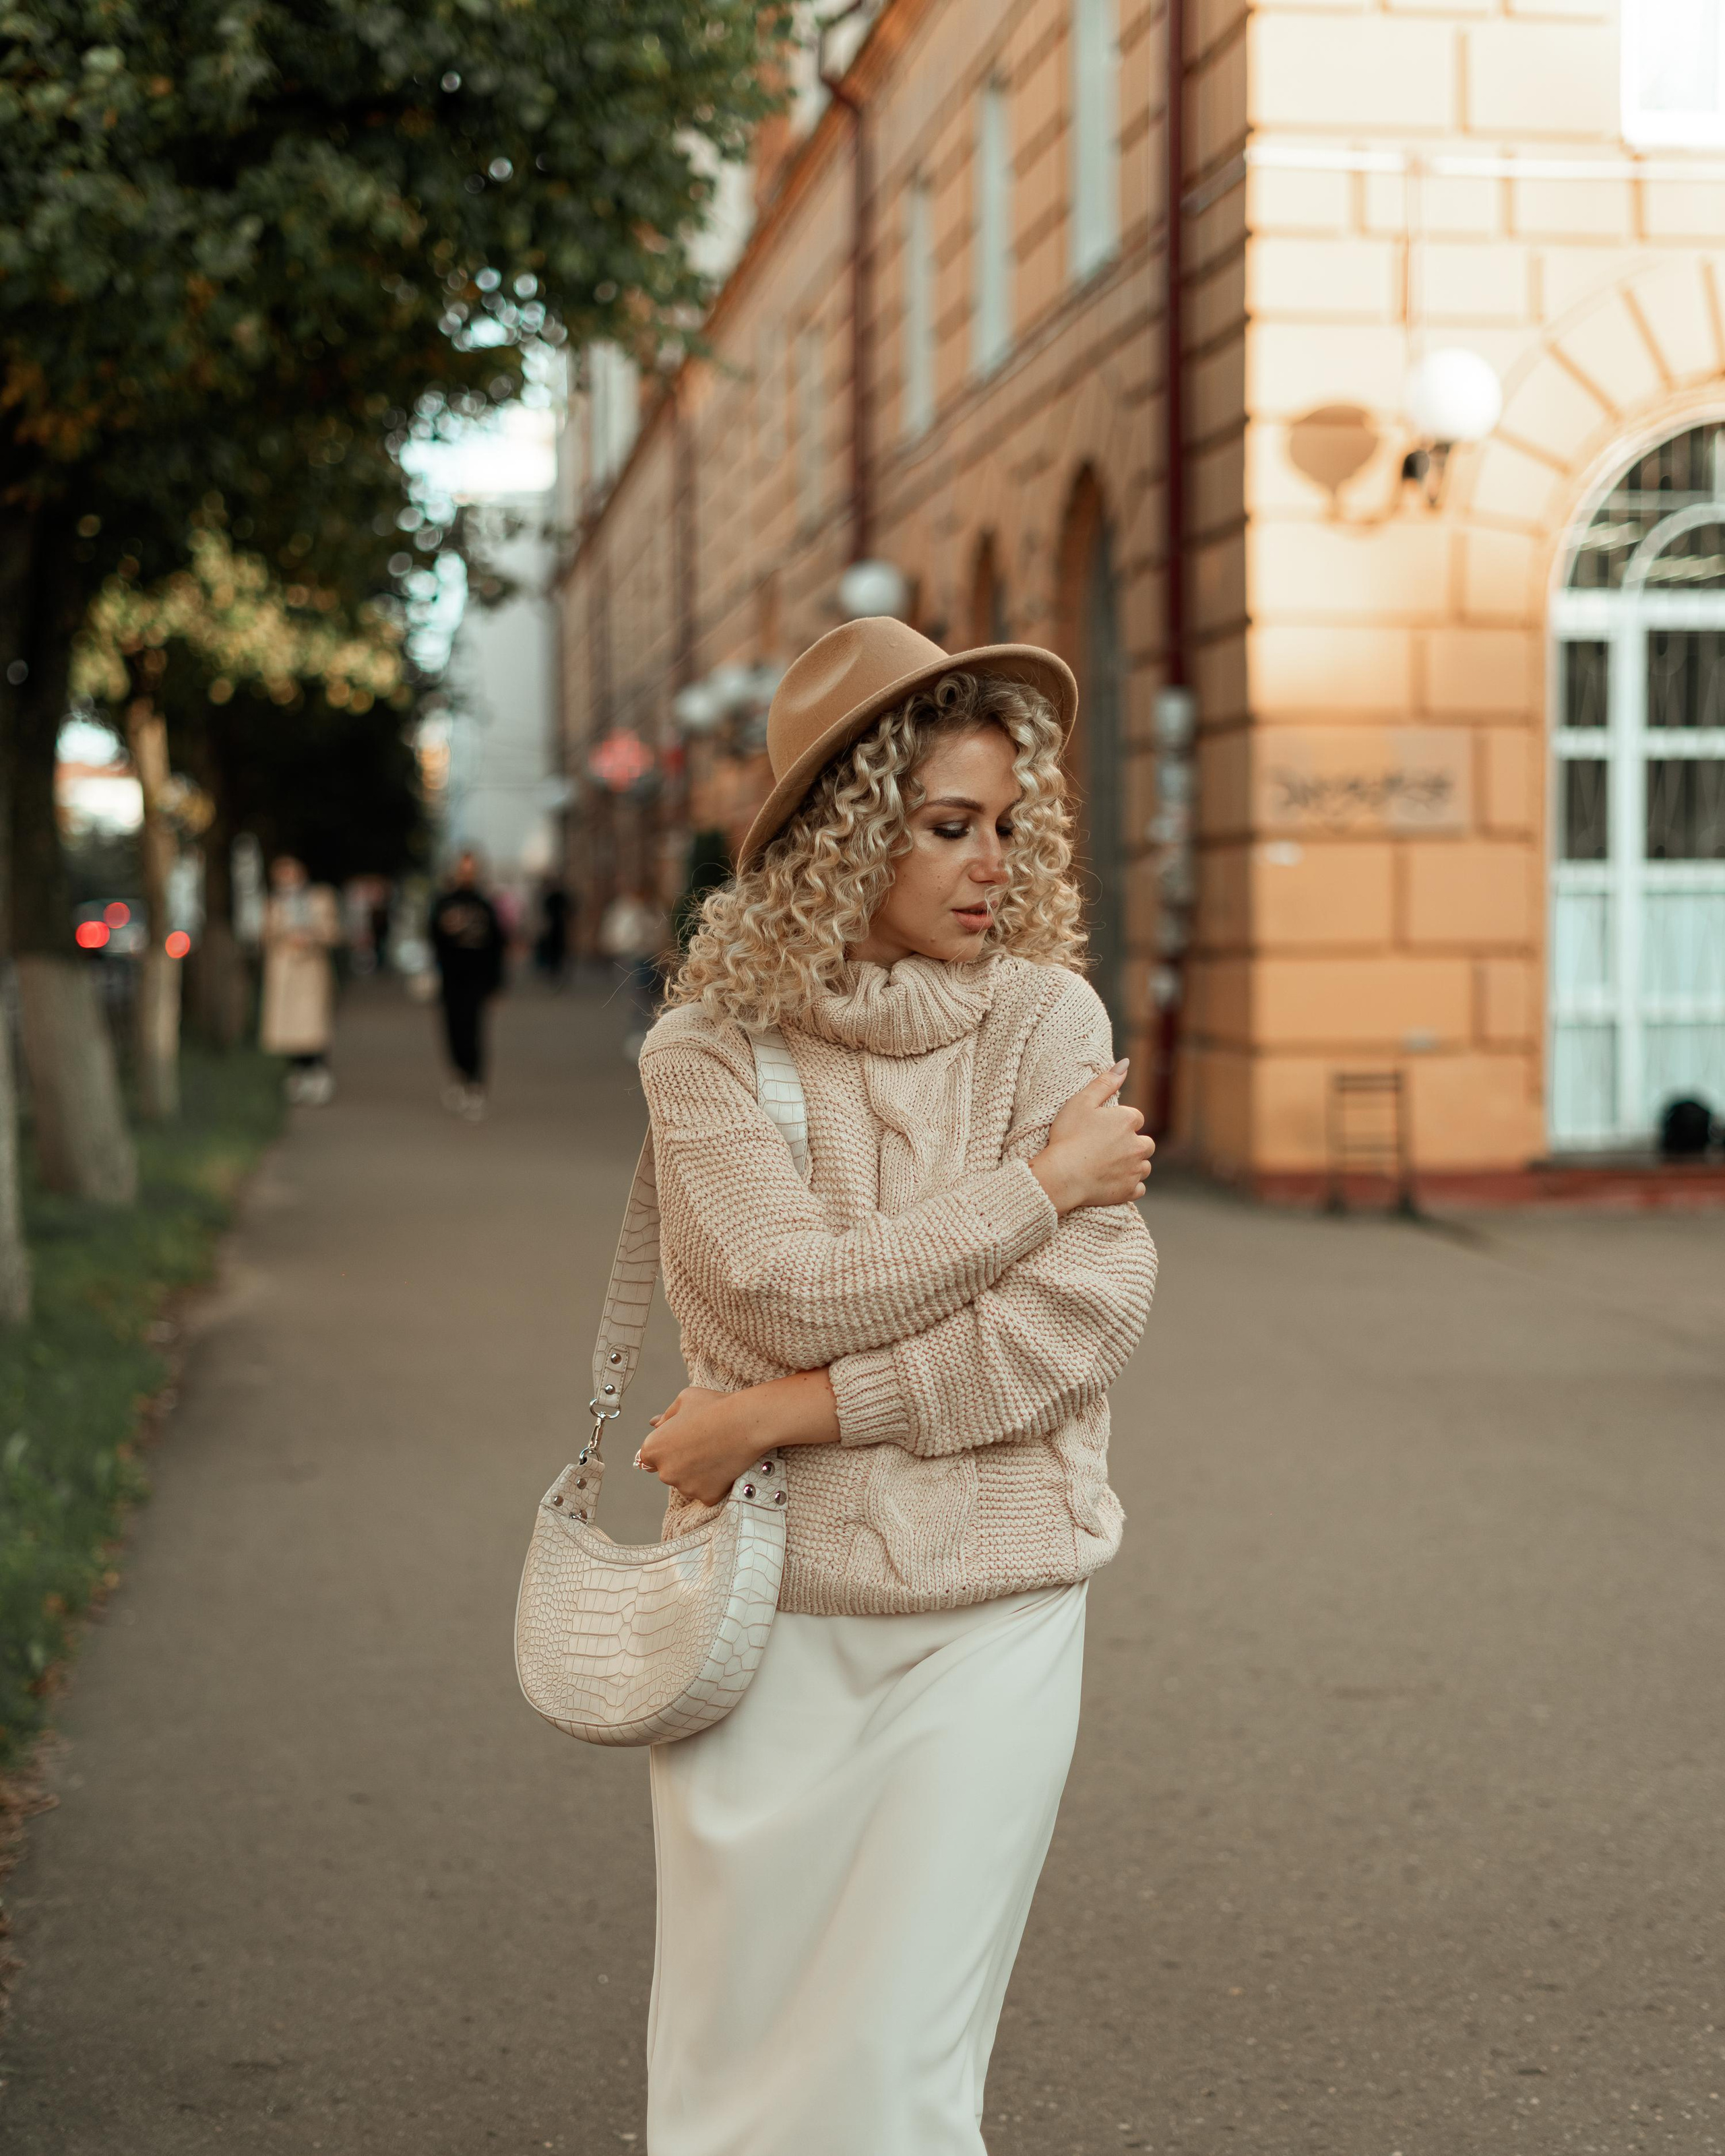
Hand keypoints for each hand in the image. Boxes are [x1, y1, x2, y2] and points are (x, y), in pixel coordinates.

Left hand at [635, 1370, 838, 1505]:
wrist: (747, 1423)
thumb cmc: (715, 1407)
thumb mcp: (685, 1400)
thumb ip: (666, 1415)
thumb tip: (654, 1423)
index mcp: (653, 1448)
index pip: (649, 1456)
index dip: (666, 1447)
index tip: (682, 1440)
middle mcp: (665, 1472)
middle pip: (668, 1470)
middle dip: (680, 1461)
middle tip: (703, 1443)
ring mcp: (686, 1488)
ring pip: (687, 1482)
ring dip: (696, 1473)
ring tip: (715, 1452)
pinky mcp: (707, 1497)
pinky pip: (706, 1491)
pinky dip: (714, 1482)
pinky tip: (724, 1464)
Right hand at [1031, 1059, 1154, 1213]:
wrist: (1062, 1174)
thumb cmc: (1068, 1136)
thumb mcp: (1082, 1102)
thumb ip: (1105, 1082)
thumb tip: (1126, 1063)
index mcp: (1128, 1120)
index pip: (1135, 1118)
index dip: (1119, 1123)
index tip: (1101, 1129)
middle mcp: (1138, 1145)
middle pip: (1145, 1143)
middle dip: (1132, 1144)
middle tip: (1107, 1148)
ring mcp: (1135, 1169)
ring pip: (1144, 1165)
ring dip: (1133, 1164)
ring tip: (1108, 1165)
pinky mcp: (1129, 1190)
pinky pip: (1138, 1187)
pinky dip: (1129, 1185)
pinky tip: (1112, 1181)